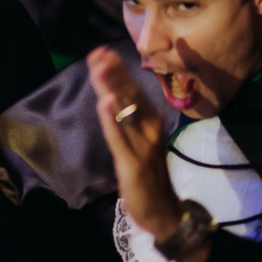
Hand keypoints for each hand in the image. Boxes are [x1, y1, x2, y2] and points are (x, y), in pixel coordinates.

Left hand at [89, 46, 180, 241]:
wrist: (163, 210)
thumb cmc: (150, 173)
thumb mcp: (141, 138)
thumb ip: (130, 116)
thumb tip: (115, 90)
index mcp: (152, 120)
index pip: (133, 89)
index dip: (118, 70)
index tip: (103, 51)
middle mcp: (150, 127)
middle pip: (129, 95)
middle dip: (113, 73)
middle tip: (98, 52)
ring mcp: (143, 144)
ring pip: (124, 111)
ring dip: (110, 87)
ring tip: (98, 68)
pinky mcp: (133, 162)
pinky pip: (119, 137)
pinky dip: (111, 119)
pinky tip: (104, 102)